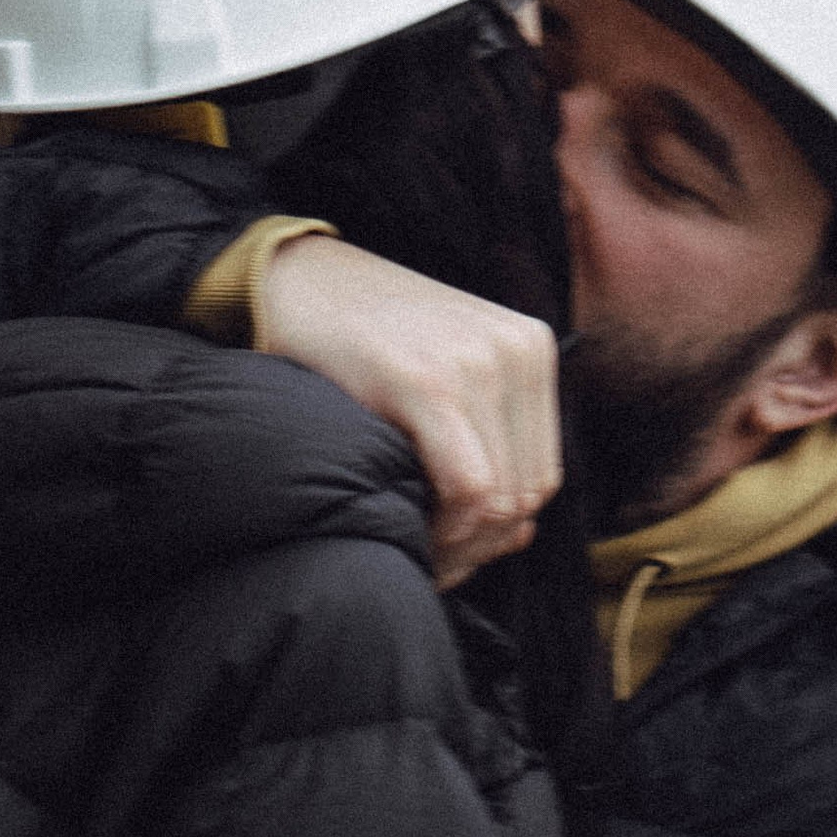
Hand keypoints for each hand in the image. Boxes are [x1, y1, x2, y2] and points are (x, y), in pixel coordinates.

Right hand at [252, 237, 561, 590]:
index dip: (498, 529)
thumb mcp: (444, 374)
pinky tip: (404, 525)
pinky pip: (468, 488)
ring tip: (413, 545)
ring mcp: (478, 363)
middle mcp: (518, 352)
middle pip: (527, 492)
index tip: (449, 549)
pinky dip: (442, 527)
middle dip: (478, 543)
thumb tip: (519, 535)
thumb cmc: (362, 339)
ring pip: (501, 499)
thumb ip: (486, 442)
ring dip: (459, 542)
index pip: (543, 475)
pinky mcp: (428, 382)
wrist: (293, 278)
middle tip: (428, 559)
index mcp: (531, 348)